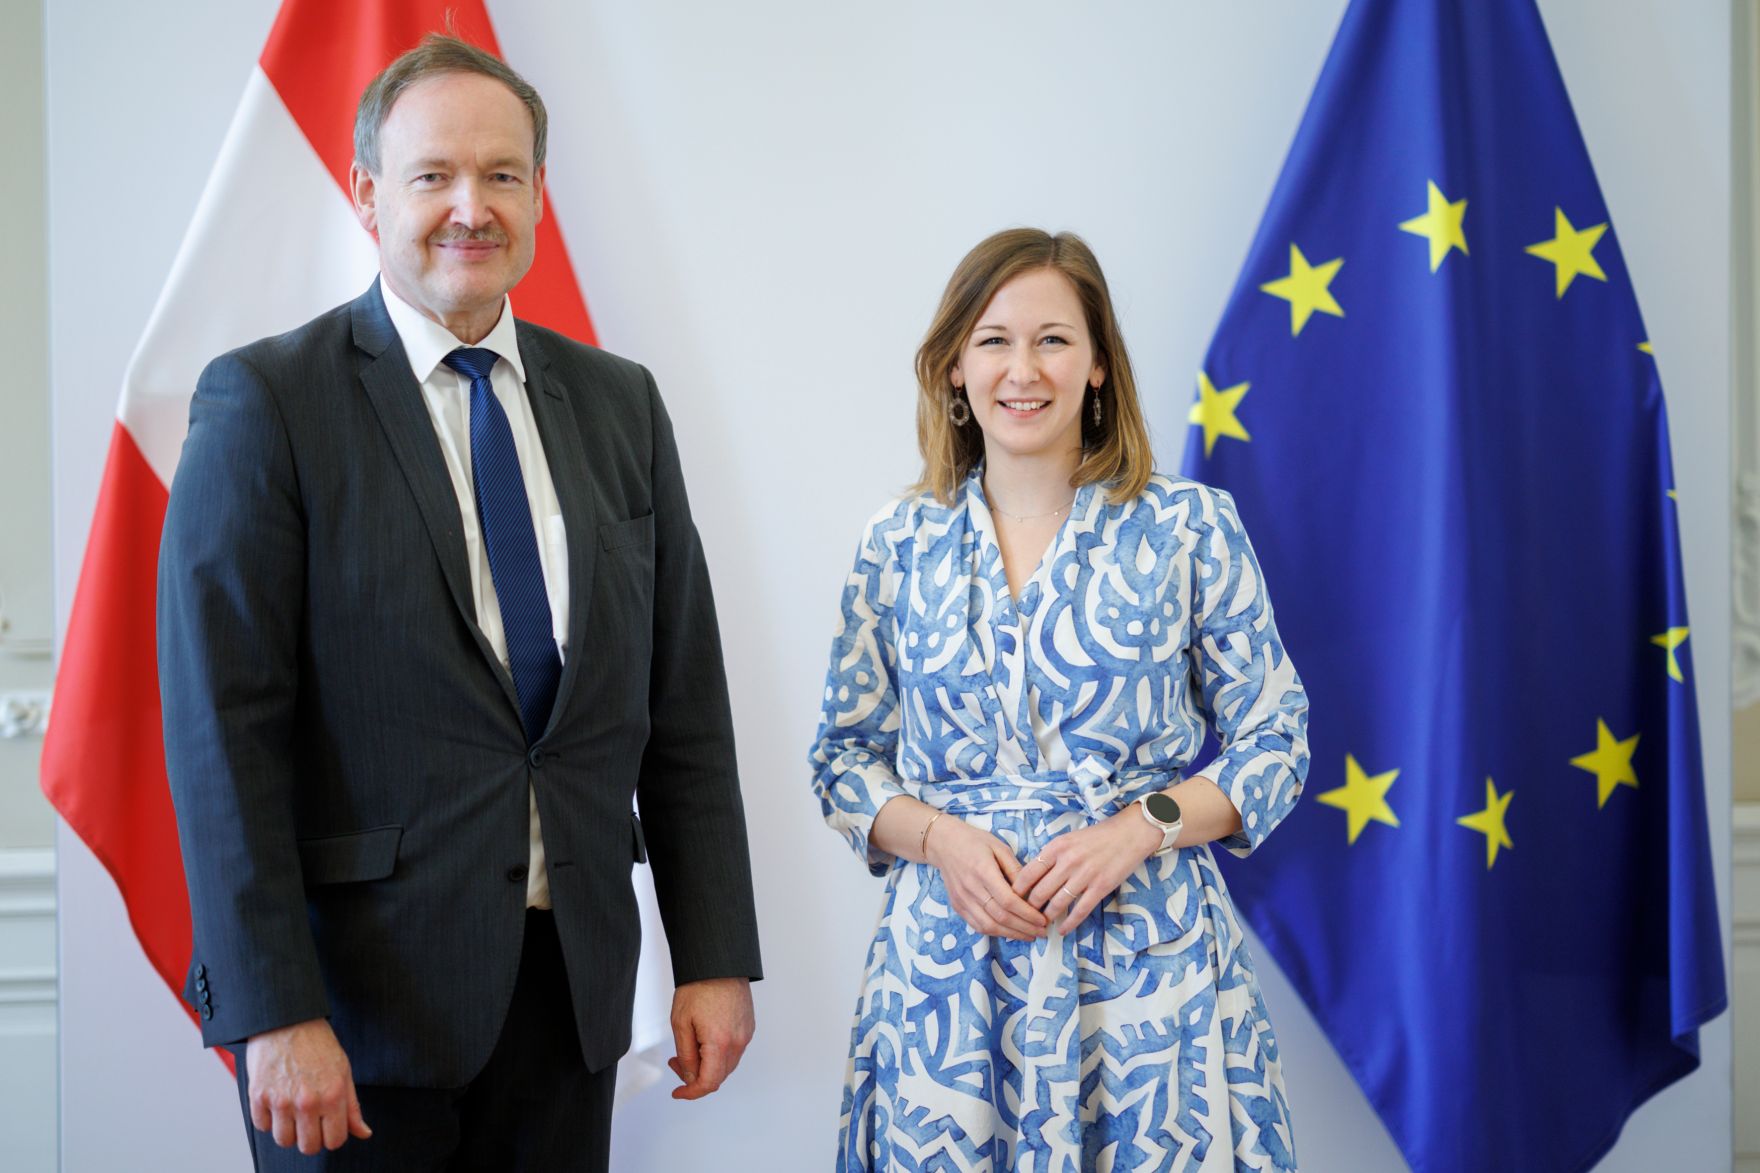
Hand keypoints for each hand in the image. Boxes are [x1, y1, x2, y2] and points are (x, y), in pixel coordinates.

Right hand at [244, 1018, 370, 1153]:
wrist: (287, 1020)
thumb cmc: (317, 1043)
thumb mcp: (343, 1071)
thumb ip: (352, 1106)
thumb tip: (363, 1133)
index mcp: (333, 1095)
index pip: (334, 1141)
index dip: (332, 1137)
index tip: (328, 1128)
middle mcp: (307, 1101)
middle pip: (308, 1146)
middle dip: (311, 1138)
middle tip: (310, 1122)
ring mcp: (281, 1100)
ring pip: (284, 1140)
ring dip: (289, 1130)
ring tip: (293, 1111)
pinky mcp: (259, 1096)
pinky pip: (262, 1126)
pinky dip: (269, 1119)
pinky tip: (277, 1102)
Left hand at [667, 977, 754, 1099]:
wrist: (719, 963)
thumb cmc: (699, 987)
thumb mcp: (681, 1024)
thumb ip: (686, 1055)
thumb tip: (690, 1076)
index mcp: (720, 1043)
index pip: (708, 1083)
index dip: (691, 1093)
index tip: (678, 1092)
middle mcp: (738, 1042)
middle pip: (718, 1076)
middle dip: (695, 1076)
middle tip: (676, 1063)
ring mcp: (746, 1034)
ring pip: (726, 1064)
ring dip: (707, 1065)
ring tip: (688, 1049)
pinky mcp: (748, 1027)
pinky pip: (733, 1051)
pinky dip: (718, 1054)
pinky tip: (704, 1041)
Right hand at [924, 815, 1047, 940]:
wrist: (944, 844)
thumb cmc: (975, 842)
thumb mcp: (1000, 847)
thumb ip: (1015, 869)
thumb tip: (1031, 891)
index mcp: (983, 871)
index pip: (1008, 900)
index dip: (1027, 914)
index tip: (1042, 919)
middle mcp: (971, 888)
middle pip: (1000, 916)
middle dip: (1024, 928)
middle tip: (1042, 932)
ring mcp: (962, 900)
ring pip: (988, 926)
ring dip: (1011, 934)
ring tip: (1029, 936)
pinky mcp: (957, 906)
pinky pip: (977, 925)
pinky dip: (995, 932)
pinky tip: (1010, 933)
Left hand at [1011, 809, 1161, 928]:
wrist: (1130, 832)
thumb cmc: (1098, 836)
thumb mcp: (1068, 839)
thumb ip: (1051, 856)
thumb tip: (1032, 877)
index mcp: (1056, 847)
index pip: (1027, 874)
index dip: (1016, 891)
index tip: (1011, 901)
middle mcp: (1067, 861)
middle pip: (1039, 892)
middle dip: (1030, 909)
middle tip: (1025, 918)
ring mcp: (1084, 875)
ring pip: (1057, 904)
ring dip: (1047, 917)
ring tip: (1041, 925)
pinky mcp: (1100, 887)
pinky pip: (1080, 910)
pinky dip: (1069, 923)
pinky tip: (1062, 930)